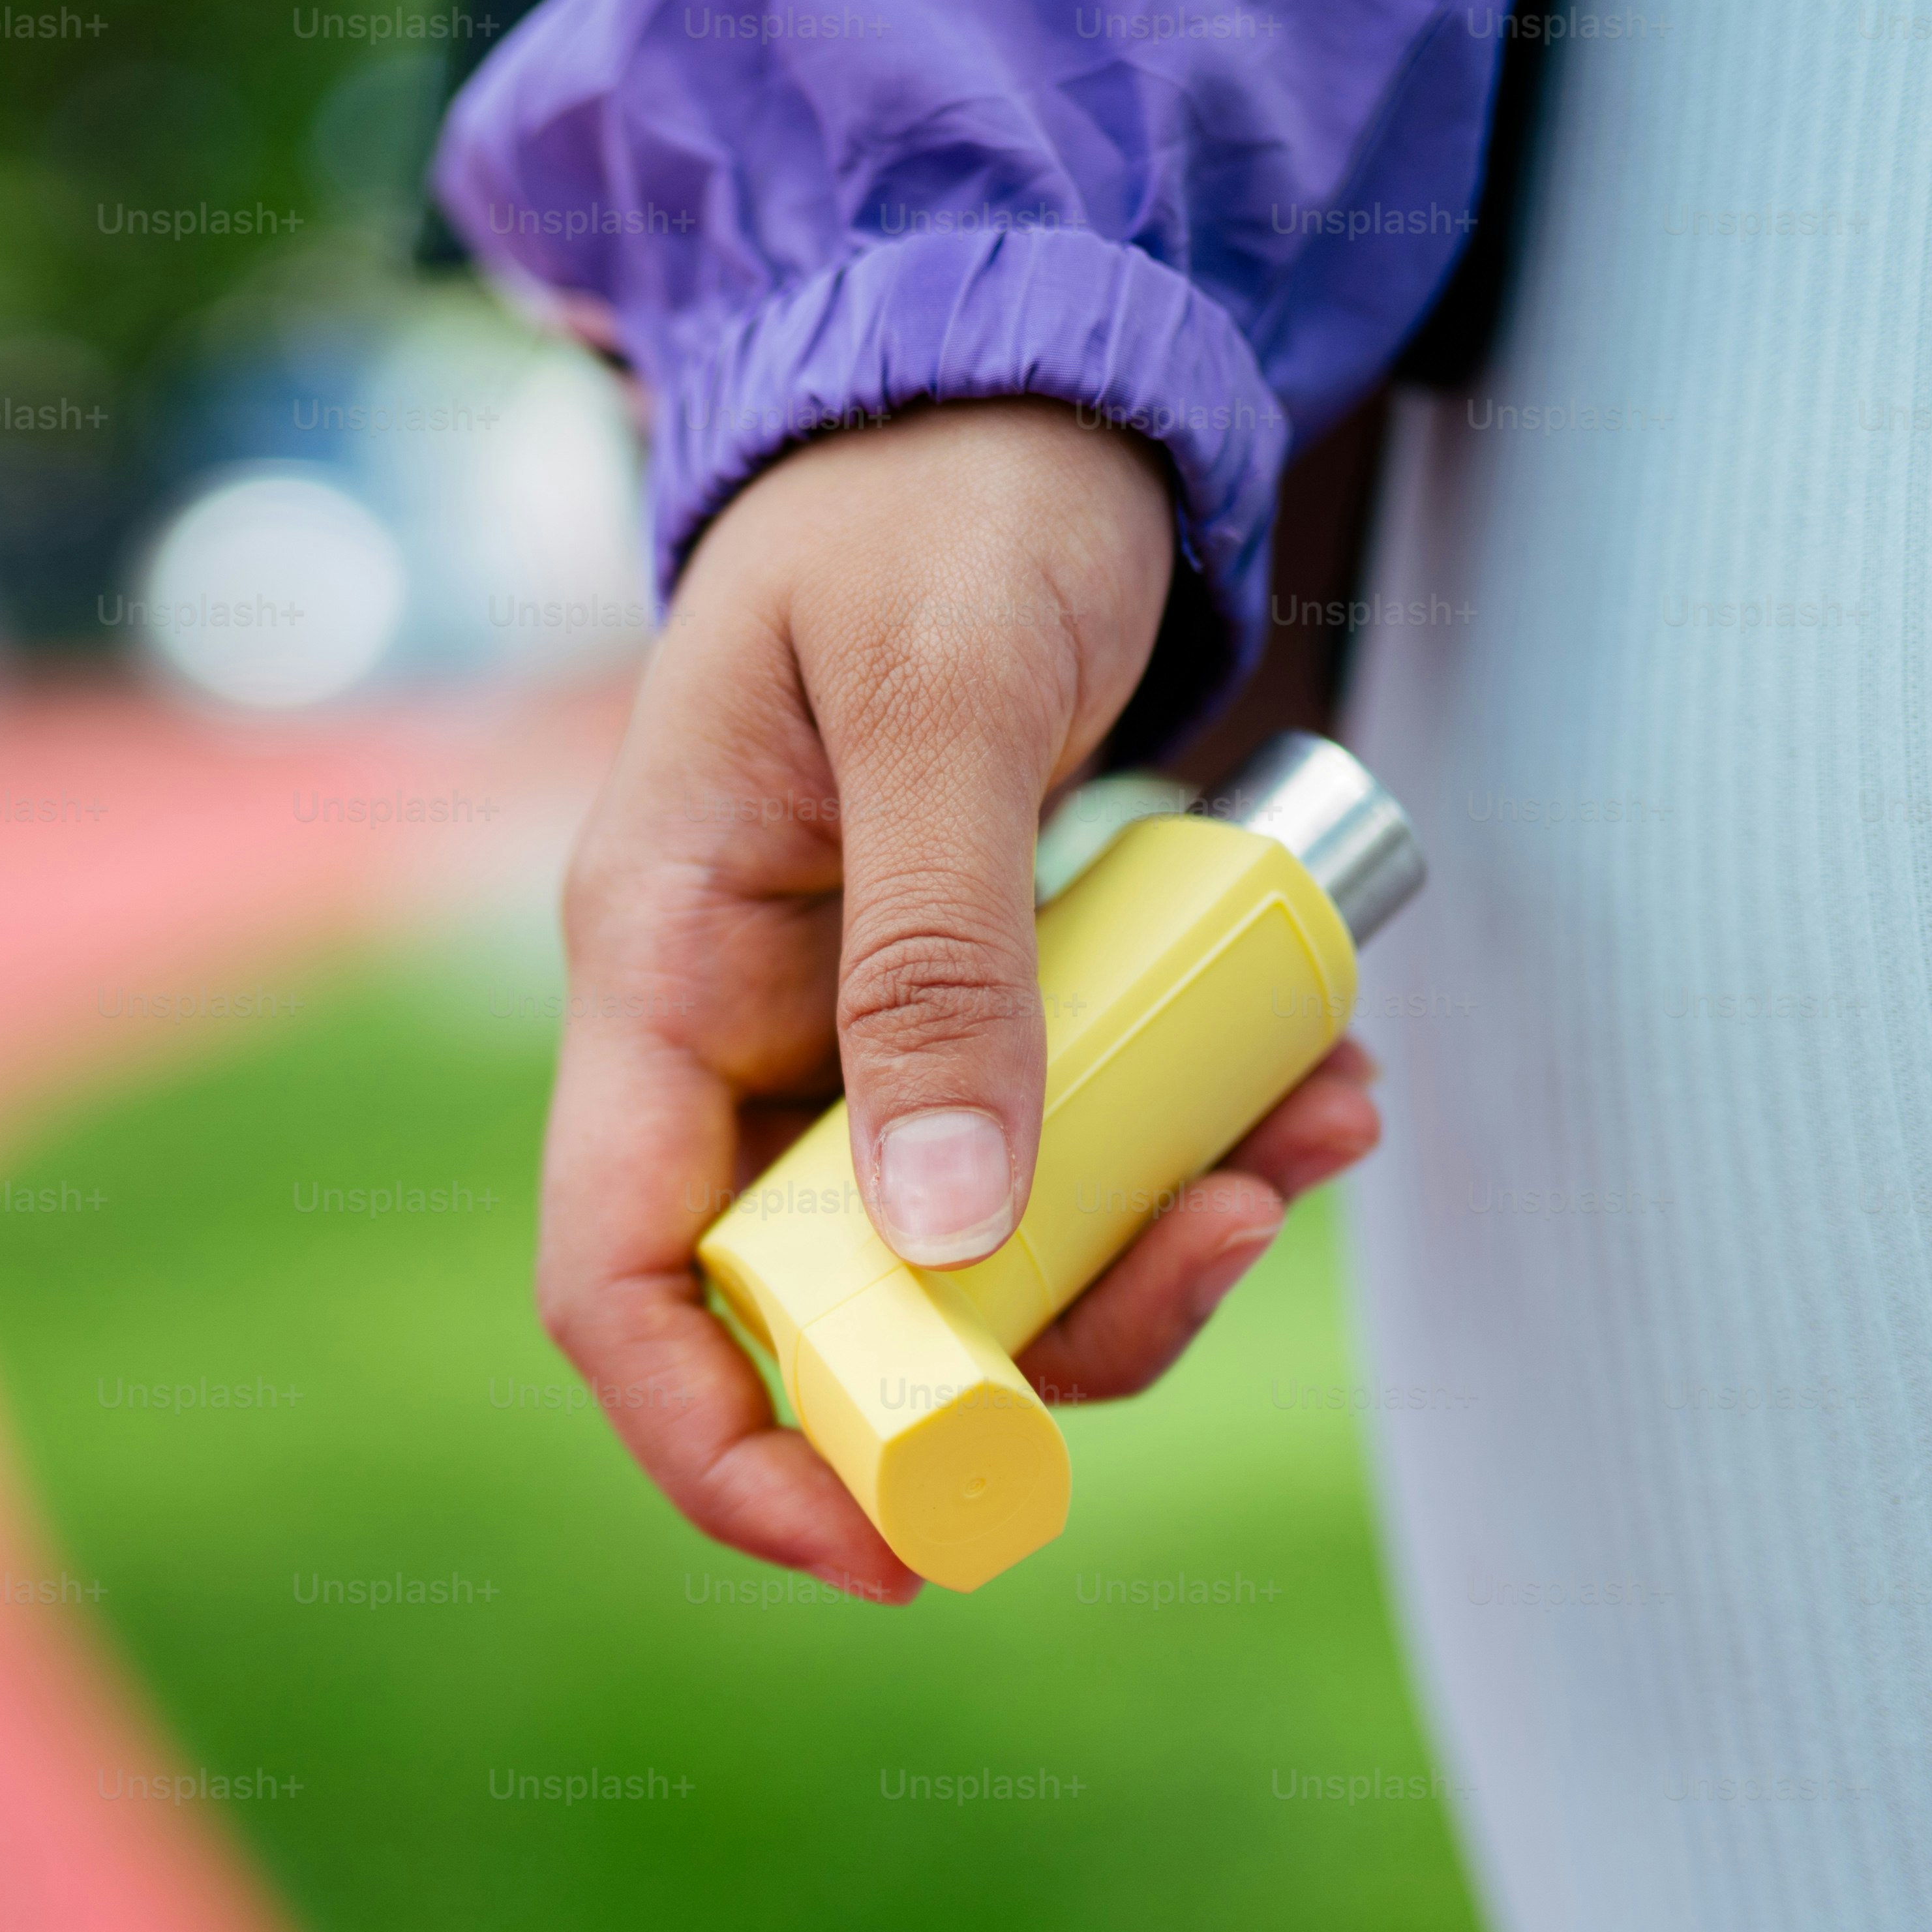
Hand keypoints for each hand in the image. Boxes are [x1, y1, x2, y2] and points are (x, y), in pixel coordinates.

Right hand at [538, 399, 1383, 1600]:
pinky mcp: (976, 1001)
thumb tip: (941, 1235)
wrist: (1015, 383)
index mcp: (663, 967)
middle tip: (1218, 1261)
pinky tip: (1309, 1078)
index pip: (622, 1276)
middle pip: (835, 1298)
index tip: (883, 1548)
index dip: (722, 1444)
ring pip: (980, 1245)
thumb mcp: (935, 704)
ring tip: (1309, 1131)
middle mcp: (745, 1028)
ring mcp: (859, 1024)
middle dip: (1031, 1339)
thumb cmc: (938, 506)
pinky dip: (1193, 1146)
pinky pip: (1071, 1142)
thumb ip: (934, 958)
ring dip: (1154, 1240)